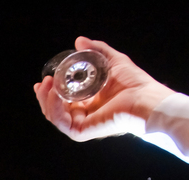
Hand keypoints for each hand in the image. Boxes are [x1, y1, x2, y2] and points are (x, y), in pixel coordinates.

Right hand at [35, 37, 174, 141]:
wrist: (145, 98)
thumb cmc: (134, 83)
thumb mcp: (112, 61)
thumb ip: (96, 51)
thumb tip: (79, 40)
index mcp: (87, 102)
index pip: (62, 99)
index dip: (50, 90)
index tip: (44, 80)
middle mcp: (82, 114)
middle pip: (54, 108)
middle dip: (44, 96)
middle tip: (43, 82)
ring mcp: (80, 124)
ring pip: (53, 115)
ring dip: (46, 100)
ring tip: (48, 84)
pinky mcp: (81, 131)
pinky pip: (61, 121)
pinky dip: (54, 107)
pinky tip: (54, 93)